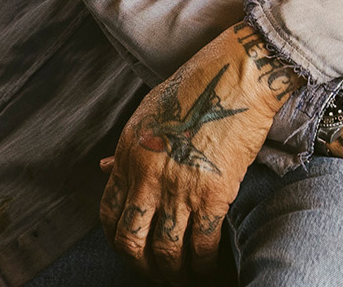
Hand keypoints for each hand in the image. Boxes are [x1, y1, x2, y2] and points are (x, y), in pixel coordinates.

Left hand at [99, 21, 301, 280]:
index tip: (130, 246)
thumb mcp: (148, 112)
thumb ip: (128, 146)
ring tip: (180, 276)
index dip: (117, 237)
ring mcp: (178, 187)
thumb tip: (105, 166)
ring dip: (171, 270)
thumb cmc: (196, 86)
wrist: (237, 75)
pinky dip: (203, 262)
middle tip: (153, 271)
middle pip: (130, 240)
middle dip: (139, 264)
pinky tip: (207, 265)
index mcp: (128, 154)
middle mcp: (146, 175)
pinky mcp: (213, 195)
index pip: (108, 212)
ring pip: (164, 250)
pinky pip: (201, 244)